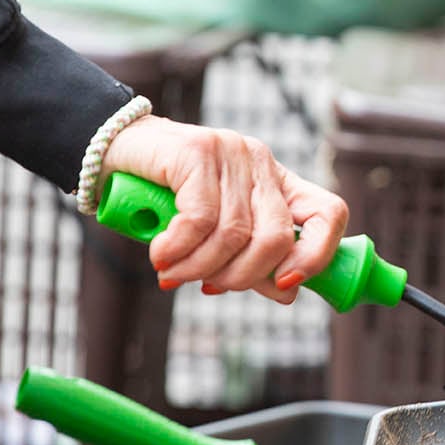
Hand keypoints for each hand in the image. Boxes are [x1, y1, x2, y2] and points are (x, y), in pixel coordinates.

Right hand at [99, 116, 347, 304]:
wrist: (115, 153)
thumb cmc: (168, 200)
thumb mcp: (217, 234)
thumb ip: (253, 262)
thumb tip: (287, 293)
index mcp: (280, 184)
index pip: (330, 214)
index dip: (318, 254)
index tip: (286, 283)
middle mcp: (262, 165)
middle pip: (277, 237)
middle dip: (243, 276)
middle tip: (210, 285)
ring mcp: (233, 154)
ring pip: (234, 233)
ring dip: (200, 268)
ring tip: (173, 274)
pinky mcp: (198, 152)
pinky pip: (200, 219)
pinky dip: (179, 249)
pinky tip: (161, 256)